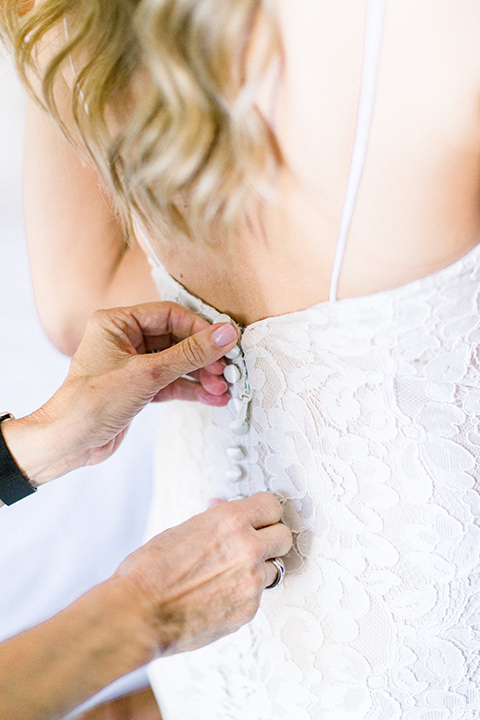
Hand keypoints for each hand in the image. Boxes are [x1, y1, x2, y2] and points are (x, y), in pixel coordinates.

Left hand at [2, 302, 237, 484]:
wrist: (69, 443)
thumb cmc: (92, 402)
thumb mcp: (148, 374)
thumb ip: (190, 354)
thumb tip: (225, 335)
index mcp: (117, 323)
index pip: (168, 315)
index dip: (199, 328)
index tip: (224, 342)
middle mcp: (124, 340)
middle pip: (176, 339)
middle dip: (202, 357)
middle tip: (226, 370)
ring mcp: (132, 365)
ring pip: (176, 363)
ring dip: (201, 375)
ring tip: (222, 388)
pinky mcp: (138, 388)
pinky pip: (171, 383)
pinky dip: (191, 390)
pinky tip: (212, 398)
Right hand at [113, 493, 292, 655]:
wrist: (138, 614)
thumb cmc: (149, 571)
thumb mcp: (182, 529)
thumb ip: (212, 518)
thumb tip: (223, 506)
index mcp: (231, 521)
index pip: (272, 505)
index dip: (264, 511)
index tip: (260, 516)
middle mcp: (248, 548)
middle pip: (284, 536)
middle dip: (269, 537)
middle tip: (254, 541)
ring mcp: (251, 582)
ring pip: (274, 568)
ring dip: (259, 567)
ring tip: (230, 572)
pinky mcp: (248, 610)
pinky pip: (258, 595)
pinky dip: (245, 593)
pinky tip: (220, 593)